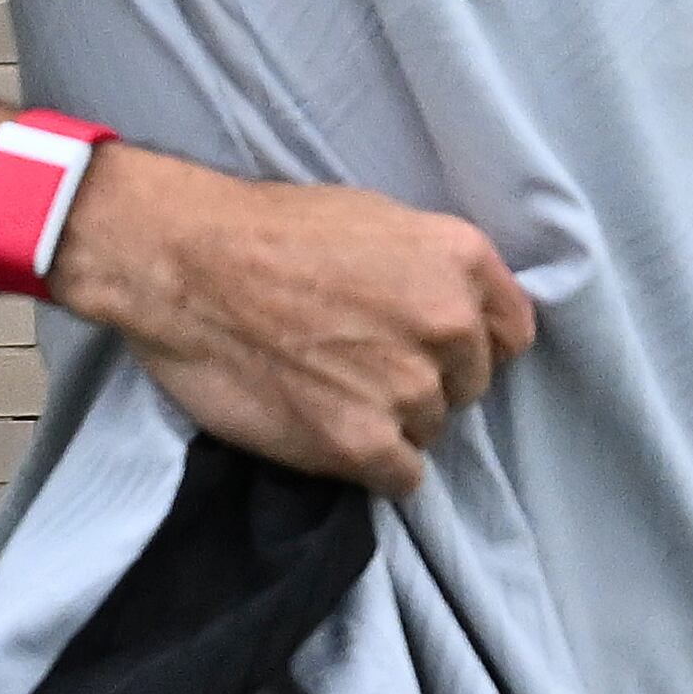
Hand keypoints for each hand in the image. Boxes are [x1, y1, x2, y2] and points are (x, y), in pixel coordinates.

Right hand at [43, 143, 536, 497]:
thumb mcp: (372, 217)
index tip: (425, 344)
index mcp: (459, 259)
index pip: (512, 334)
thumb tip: (459, 317)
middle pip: (468, 386)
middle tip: (355, 359)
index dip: (468, 343)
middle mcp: (449, 324)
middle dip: (423, 379)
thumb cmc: (264, 229)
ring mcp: (409, 387)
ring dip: (387, 420)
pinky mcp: (362, 442)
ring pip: (430, 430)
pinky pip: (399, 476)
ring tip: (325, 386)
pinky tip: (322, 424)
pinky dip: (366, 461)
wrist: (181, 260)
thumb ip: (430, 269)